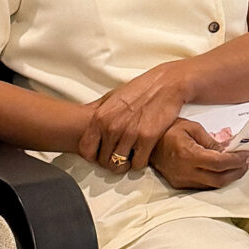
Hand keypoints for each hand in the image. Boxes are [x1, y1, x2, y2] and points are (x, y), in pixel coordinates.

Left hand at [76, 62, 191, 174]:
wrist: (167, 83)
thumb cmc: (140, 89)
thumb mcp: (111, 97)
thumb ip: (97, 113)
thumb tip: (82, 123)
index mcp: (100, 117)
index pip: (86, 150)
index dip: (94, 155)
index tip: (102, 152)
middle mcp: (112, 127)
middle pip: (102, 161)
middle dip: (111, 160)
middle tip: (120, 154)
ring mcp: (129, 133)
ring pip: (118, 165)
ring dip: (125, 164)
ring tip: (131, 154)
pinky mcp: (147, 138)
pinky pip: (137, 164)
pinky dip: (140, 162)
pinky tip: (143, 152)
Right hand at [147, 119, 248, 191]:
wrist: (146, 143)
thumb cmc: (167, 130)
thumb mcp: (192, 127)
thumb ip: (211, 141)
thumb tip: (227, 150)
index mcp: (188, 155)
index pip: (219, 163)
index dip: (237, 161)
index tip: (248, 155)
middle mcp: (185, 172)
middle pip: (218, 179)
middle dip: (237, 172)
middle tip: (247, 162)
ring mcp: (181, 180)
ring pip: (212, 186)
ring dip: (228, 178)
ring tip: (239, 167)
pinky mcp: (179, 184)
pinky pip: (202, 186)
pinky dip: (216, 180)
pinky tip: (223, 172)